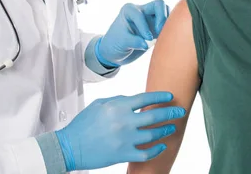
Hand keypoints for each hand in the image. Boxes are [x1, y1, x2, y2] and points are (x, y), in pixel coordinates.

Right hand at [55, 92, 185, 170]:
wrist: (71, 146)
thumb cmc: (83, 124)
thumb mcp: (99, 104)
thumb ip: (118, 100)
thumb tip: (134, 101)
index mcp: (118, 107)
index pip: (145, 99)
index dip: (160, 97)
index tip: (170, 97)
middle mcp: (124, 122)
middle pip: (154, 117)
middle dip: (170, 113)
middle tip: (180, 111)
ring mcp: (125, 140)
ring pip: (153, 135)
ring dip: (165, 130)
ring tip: (172, 127)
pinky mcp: (123, 154)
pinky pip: (146, 153)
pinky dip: (156, 149)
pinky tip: (162, 145)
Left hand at [97, 0, 169, 66]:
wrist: (116, 52)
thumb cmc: (115, 43)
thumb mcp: (120, 42)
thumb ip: (133, 41)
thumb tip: (146, 44)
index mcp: (129, 10)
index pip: (140, 14)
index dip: (144, 27)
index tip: (146, 39)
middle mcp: (141, 10)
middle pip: (159, 4)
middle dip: (162, 16)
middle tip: (159, 31)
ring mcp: (150, 18)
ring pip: (166, 11)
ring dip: (167, 22)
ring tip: (162, 34)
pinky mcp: (157, 26)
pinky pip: (169, 22)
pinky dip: (170, 28)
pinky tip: (166, 37)